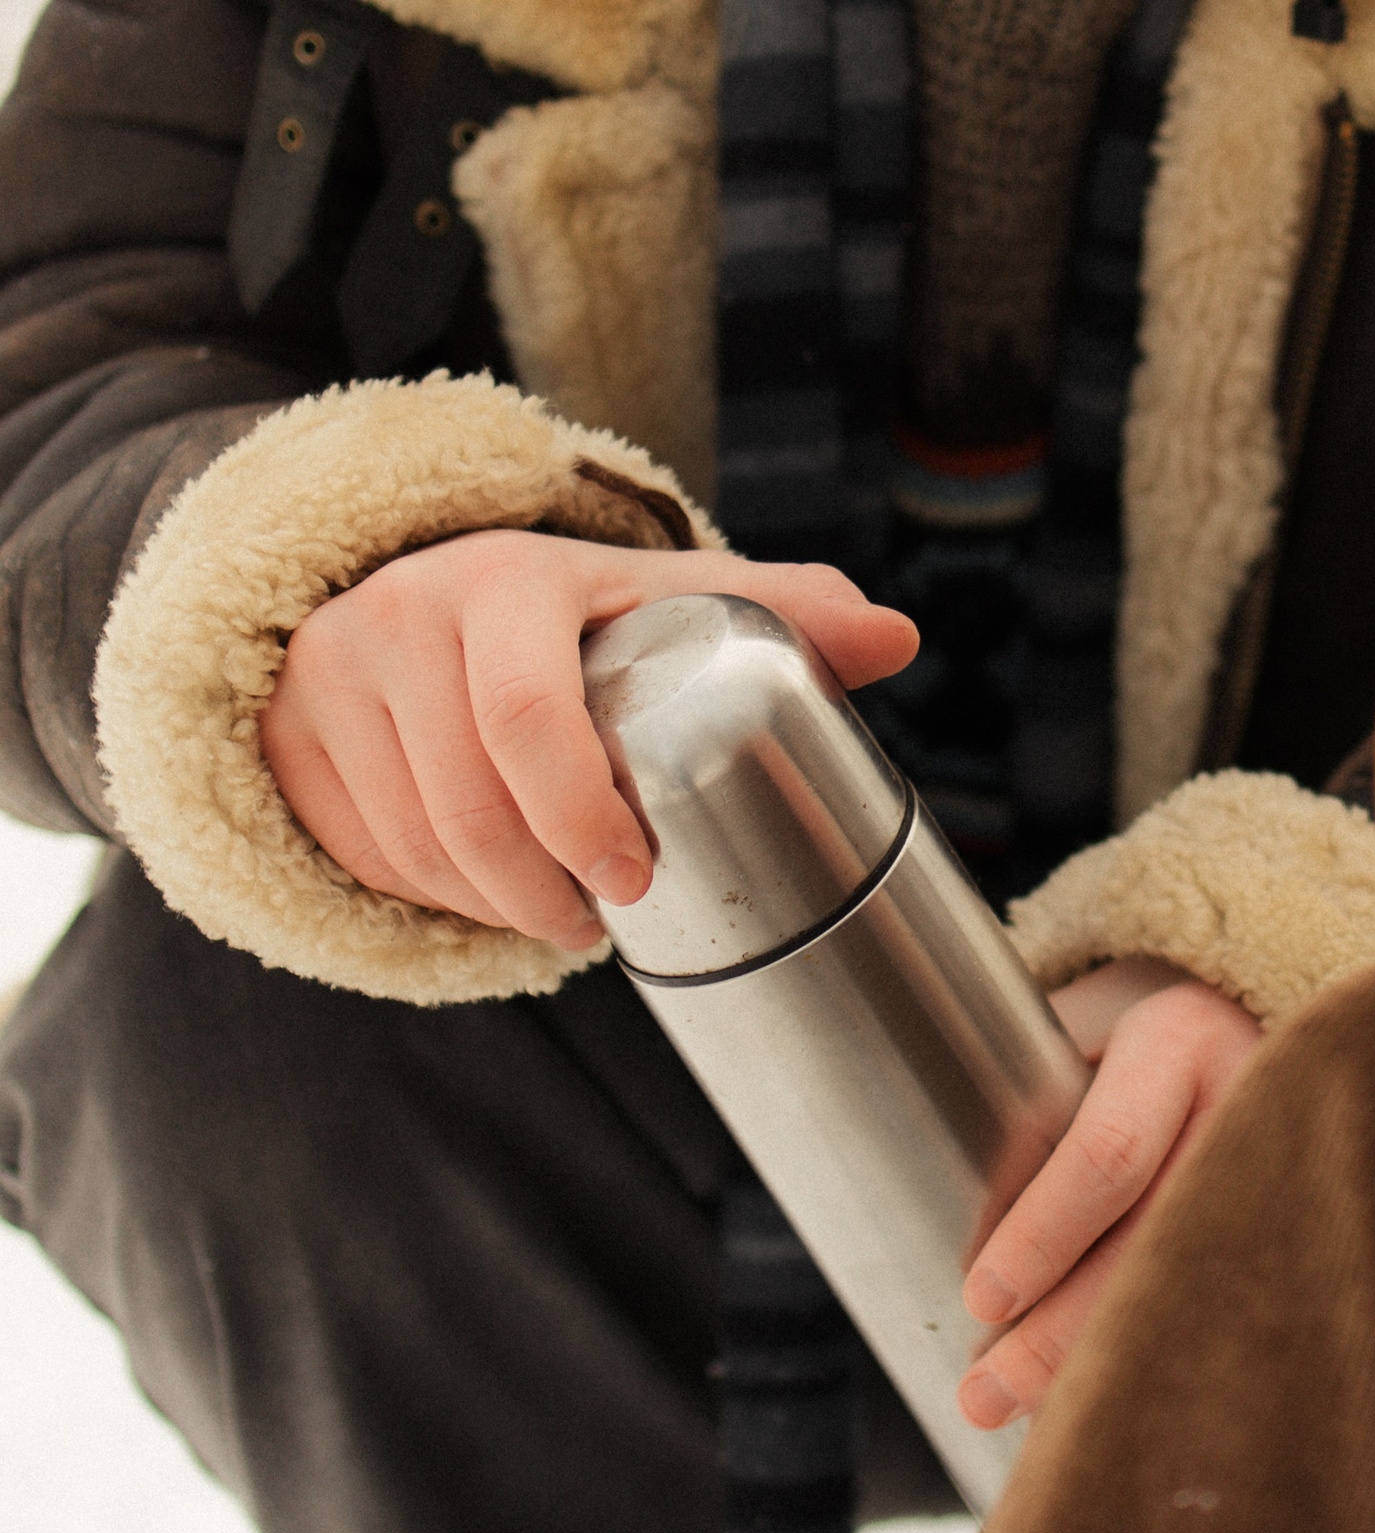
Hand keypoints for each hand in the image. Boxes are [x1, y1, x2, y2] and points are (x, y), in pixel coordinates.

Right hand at [261, 531, 917, 949]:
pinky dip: (429, 895)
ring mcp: (330, 673)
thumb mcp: (669, 594)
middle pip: (467, 804)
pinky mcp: (288, 731)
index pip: (528, 717)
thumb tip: (900, 638)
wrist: (425, 582)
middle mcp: (400, 615)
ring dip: (492, 906)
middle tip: (602, 923)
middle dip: (544, 888)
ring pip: (413, 843)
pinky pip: (361, 850)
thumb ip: (783, 611)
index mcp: (507, 580)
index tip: (638, 882)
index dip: (581, 818)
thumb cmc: (581, 610)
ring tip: (559, 919)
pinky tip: (484, 892)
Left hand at [956, 958, 1261, 1427]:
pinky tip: (1104, 1398)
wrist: (1247, 1012)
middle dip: (1064, 1334)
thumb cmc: (1131, 1028)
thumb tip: (937, 1200)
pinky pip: (1227, 1303)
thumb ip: (1025, 1092)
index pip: (1108, 1154)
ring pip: (1198, 1288)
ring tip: (1025, 1417)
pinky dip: (1160, 1357)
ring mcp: (1285, 1168)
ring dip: (1108, 1362)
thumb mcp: (1078, 1023)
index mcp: (1177, 1043)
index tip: (981, 1299)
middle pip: (1155, 1244)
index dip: (1044, 1235)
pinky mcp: (1299, 1219)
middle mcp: (1246, 1104)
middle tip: (983, 1394)